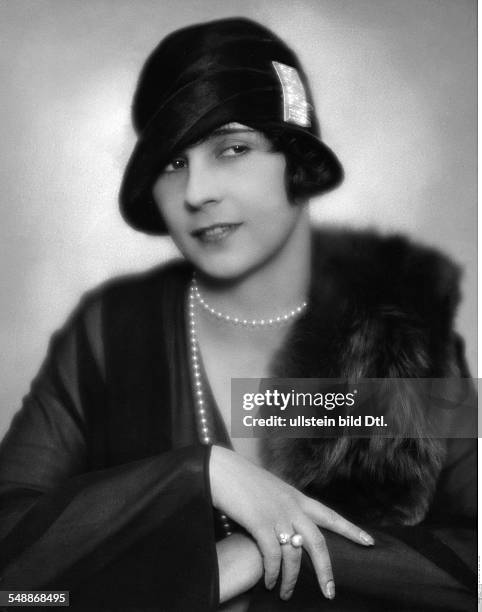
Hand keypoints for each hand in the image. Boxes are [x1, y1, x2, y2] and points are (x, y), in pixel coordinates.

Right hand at [209, 445, 373, 600]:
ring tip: (284, 594)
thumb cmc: (242, 479)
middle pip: (318, 542)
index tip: (369, 541)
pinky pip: (273, 556)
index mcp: (296, 497)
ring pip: (294, 555)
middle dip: (326, 570)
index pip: (330, 515)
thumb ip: (283, 506)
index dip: (350, 529)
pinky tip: (268, 582)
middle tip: (330, 592)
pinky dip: (272, 573)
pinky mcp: (260, 522)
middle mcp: (292, 506)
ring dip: (290, 579)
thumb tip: (288, 525)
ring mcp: (277, 514)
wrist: (222, 469)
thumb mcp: (271, 490)